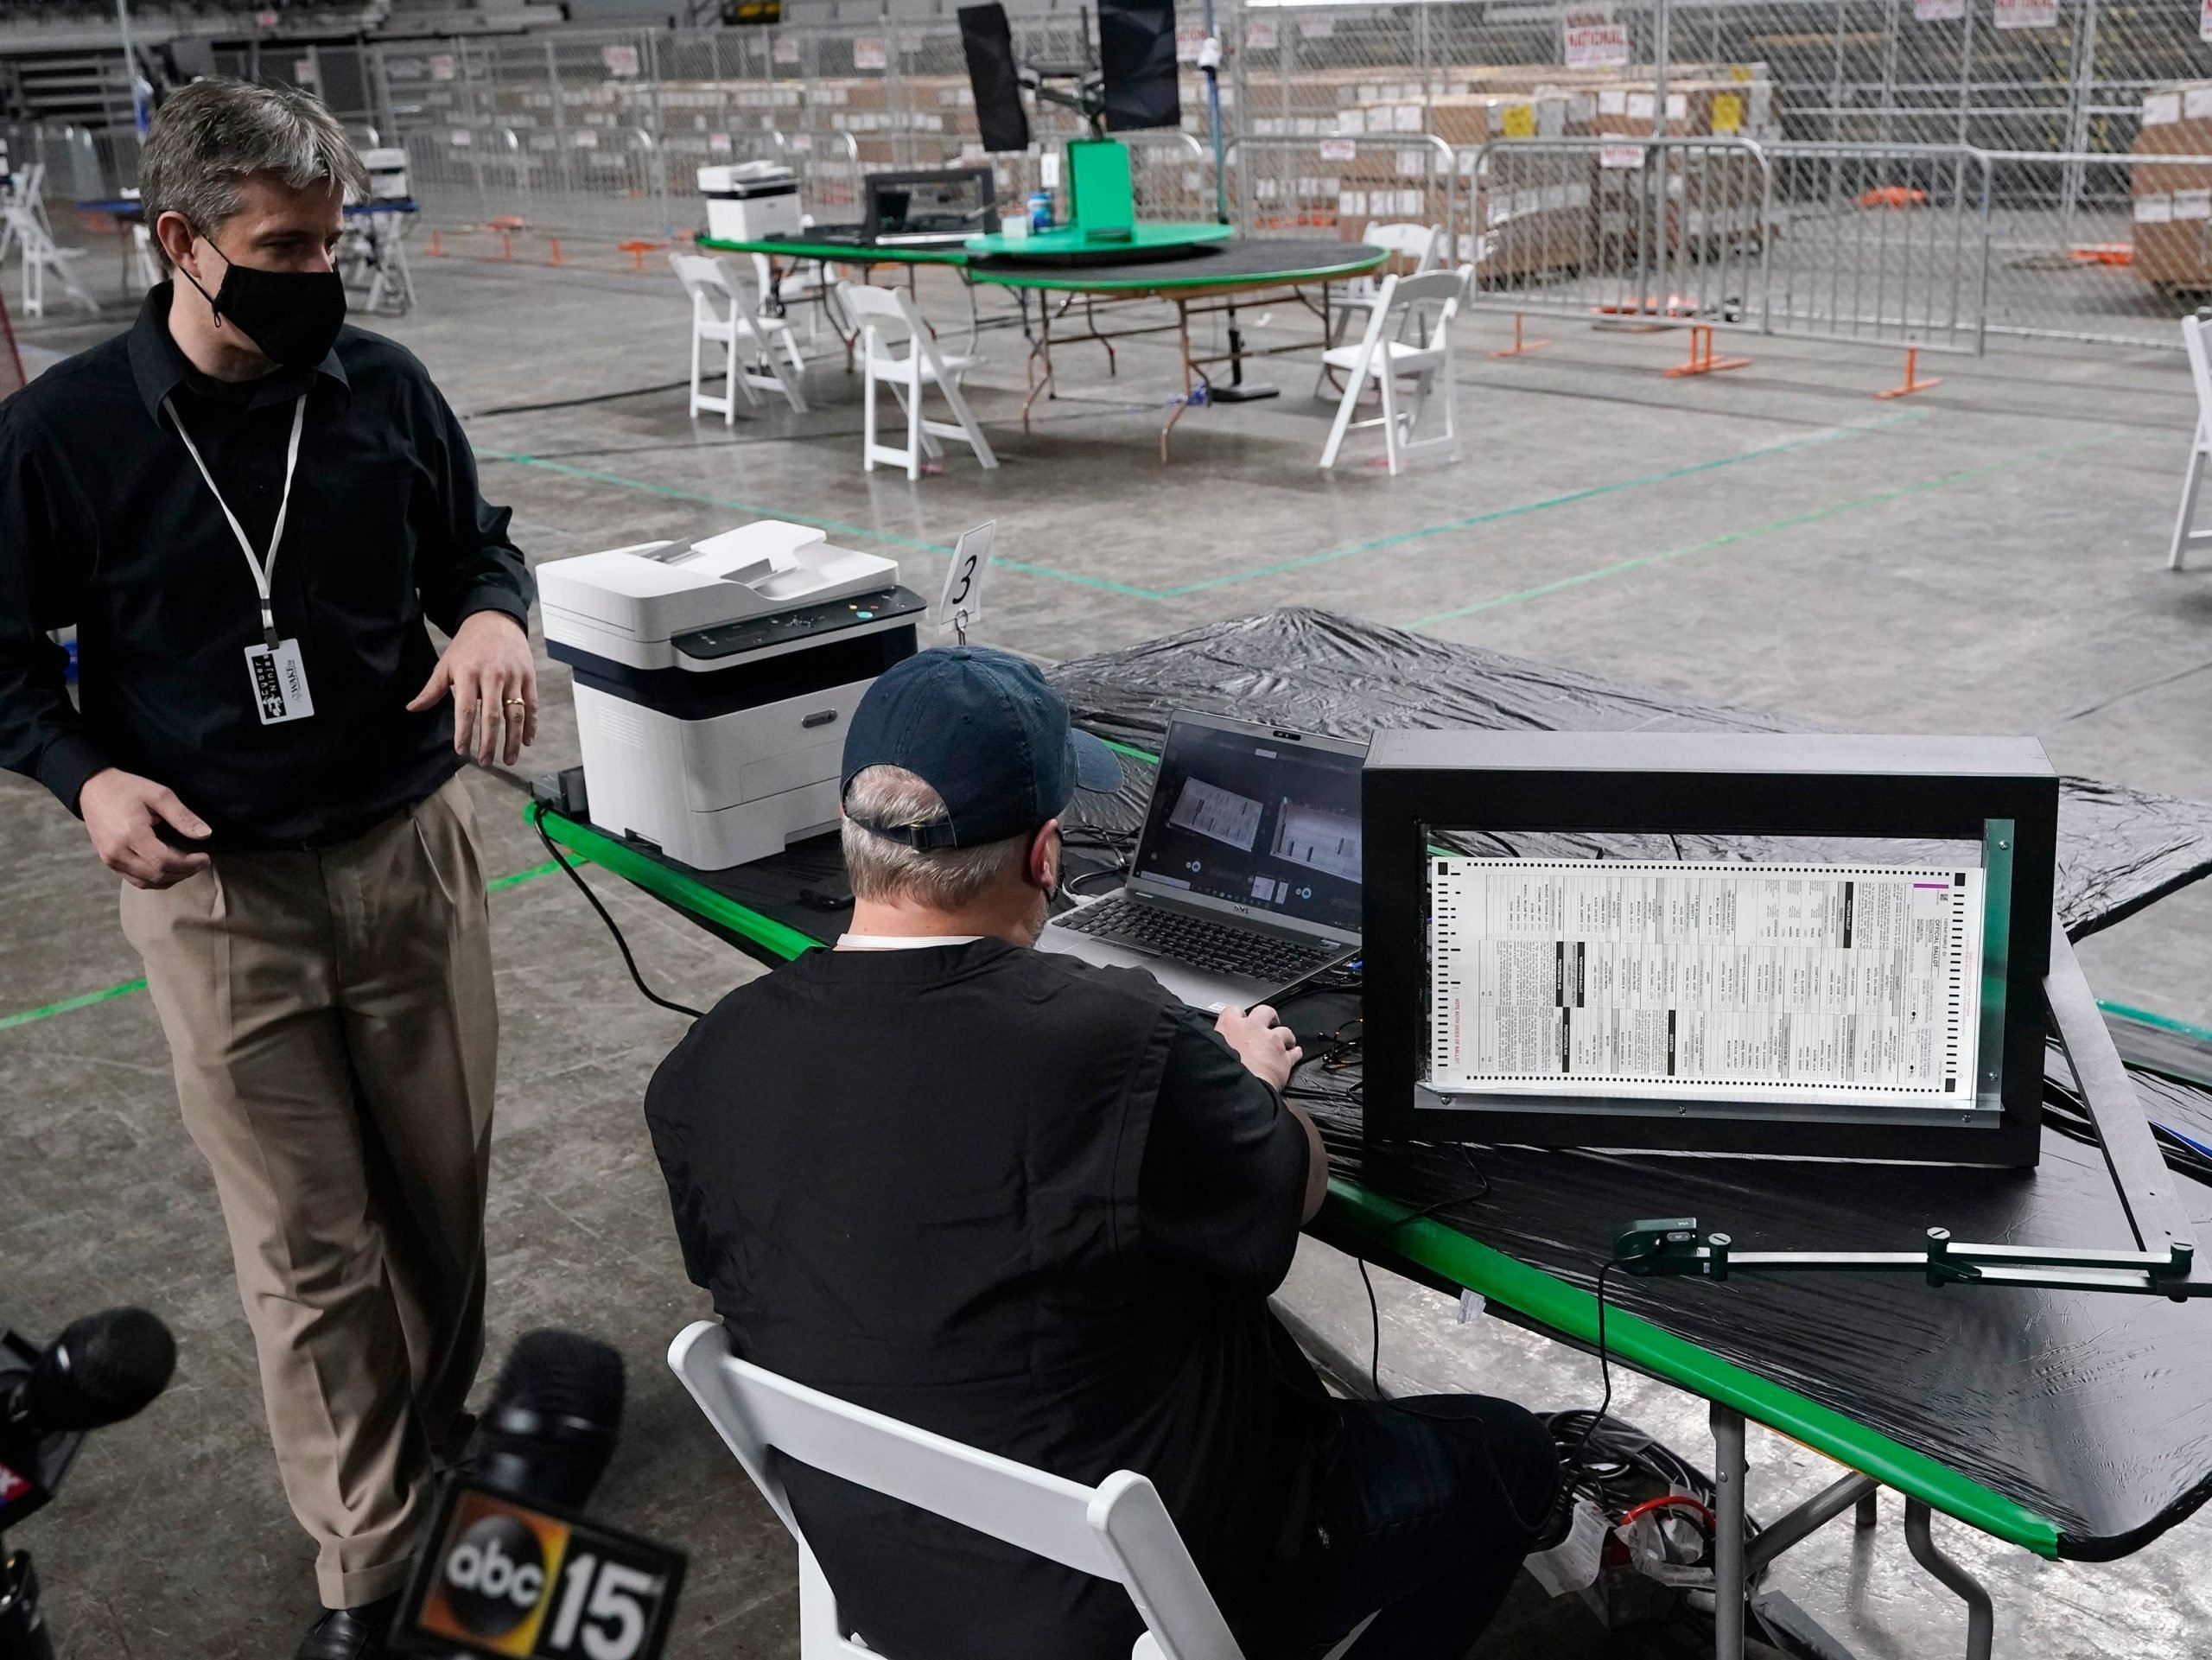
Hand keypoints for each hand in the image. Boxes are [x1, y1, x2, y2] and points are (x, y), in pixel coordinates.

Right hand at [80, 768, 211, 889]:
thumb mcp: (159, 795)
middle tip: (200, 862)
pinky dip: (155, 879)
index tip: (205, 857)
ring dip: (171, 878)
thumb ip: (182, 816)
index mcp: (131, 835)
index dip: (188, 864)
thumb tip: (206, 835)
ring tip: (188, 866)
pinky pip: (135, 879)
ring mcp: (110, 860)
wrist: (93, 789)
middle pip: (156, 875)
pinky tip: (169, 869)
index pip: (164, 862)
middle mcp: (117, 853)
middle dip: (183, 872)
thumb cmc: (127, 789)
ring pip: (146, 882)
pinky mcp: (108, 862)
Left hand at [407, 610, 537, 766]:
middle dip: (489, 742)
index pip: (466, 709)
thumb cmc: (467, 645)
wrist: (495, 620)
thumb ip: (432, 689)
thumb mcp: (446, 664)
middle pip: (492, 715)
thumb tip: (412, 709)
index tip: (462, 751)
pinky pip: (531, 705)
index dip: (464, 732)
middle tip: (486, 762)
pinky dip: (530, 725)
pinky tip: (527, 741)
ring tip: (508, 759)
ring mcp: (513, 677)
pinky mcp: (528, 677)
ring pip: (515, 714)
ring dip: (512, 740)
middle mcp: (493, 676)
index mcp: (469, 673)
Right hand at [1216, 1003, 1302, 1090]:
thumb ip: (1213, 1045)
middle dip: (1268, 1017)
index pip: (1233, 1010)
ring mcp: (1272, 1042)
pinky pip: (1295, 1053)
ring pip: (1285, 1031)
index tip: (1238, 1020)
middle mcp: (1253, 1029)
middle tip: (1268, 1023)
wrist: (1236, 1089)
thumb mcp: (1208, 1052)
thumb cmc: (1219, 1073)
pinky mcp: (1284, 1059)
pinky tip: (1295, 1054)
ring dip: (1285, 1037)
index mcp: (1231, 1026)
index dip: (1237, 1015)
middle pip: (1265, 1011)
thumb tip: (1207, 1046)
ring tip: (1283, 1042)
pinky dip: (1295, 1053)